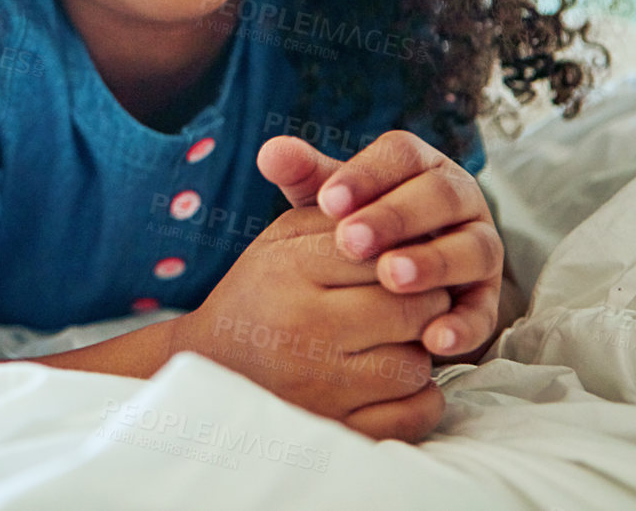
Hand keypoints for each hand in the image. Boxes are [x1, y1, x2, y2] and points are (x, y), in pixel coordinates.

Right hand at [168, 204, 449, 440]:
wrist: (212, 365)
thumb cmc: (261, 292)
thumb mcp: (283, 239)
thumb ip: (338, 214)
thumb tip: (402, 206)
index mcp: (291, 271)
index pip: (384, 254)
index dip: (405, 255)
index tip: (399, 261)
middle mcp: (305, 329)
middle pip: (413, 309)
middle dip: (423, 302)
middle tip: (408, 301)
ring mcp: (322, 386)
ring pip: (417, 364)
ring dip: (416, 352)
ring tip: (391, 342)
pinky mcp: (338, 429)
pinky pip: (416, 414)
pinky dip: (420, 399)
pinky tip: (394, 380)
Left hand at [257, 130, 504, 362]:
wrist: (383, 284)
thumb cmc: (354, 228)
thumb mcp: (330, 202)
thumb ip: (304, 176)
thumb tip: (270, 152)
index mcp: (420, 165)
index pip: (402, 155)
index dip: (366, 175)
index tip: (327, 202)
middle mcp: (458, 198)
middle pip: (439, 195)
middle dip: (396, 217)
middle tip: (351, 242)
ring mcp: (479, 246)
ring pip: (473, 247)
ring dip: (433, 263)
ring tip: (390, 279)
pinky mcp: (486, 298)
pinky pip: (483, 310)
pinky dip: (462, 325)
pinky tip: (432, 339)